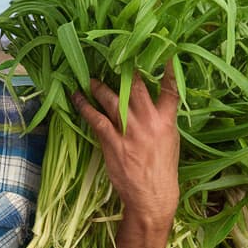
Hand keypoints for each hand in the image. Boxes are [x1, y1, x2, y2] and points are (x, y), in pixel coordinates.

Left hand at [72, 62, 180, 230]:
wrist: (152, 195)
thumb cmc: (162, 170)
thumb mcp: (170, 142)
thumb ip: (162, 120)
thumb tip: (154, 105)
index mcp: (166, 121)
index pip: (170, 90)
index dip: (168, 70)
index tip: (165, 52)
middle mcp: (148, 122)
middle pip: (136, 88)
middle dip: (125, 71)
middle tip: (114, 57)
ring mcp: (129, 131)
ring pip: (113, 99)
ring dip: (100, 87)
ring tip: (90, 79)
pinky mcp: (112, 142)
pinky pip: (95, 119)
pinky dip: (85, 107)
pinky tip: (77, 99)